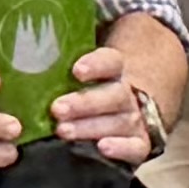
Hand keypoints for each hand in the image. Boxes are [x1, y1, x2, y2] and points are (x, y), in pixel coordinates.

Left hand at [63, 18, 181, 167]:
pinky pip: (137, 147)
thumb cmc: (106, 78)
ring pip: (120, 121)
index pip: (111, 62)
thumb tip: (37, 39)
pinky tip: (103, 148)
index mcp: (120, 67)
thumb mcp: (98, 61)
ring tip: (63, 131)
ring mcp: (139, 117)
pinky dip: (123, 148)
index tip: (77, 70)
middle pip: (113, 95)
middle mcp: (130, 92)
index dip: (96, 65)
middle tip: (57, 108)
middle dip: (85, 103)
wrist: (151, 96)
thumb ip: (72, 53)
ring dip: (91, 127)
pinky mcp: (143, 141)